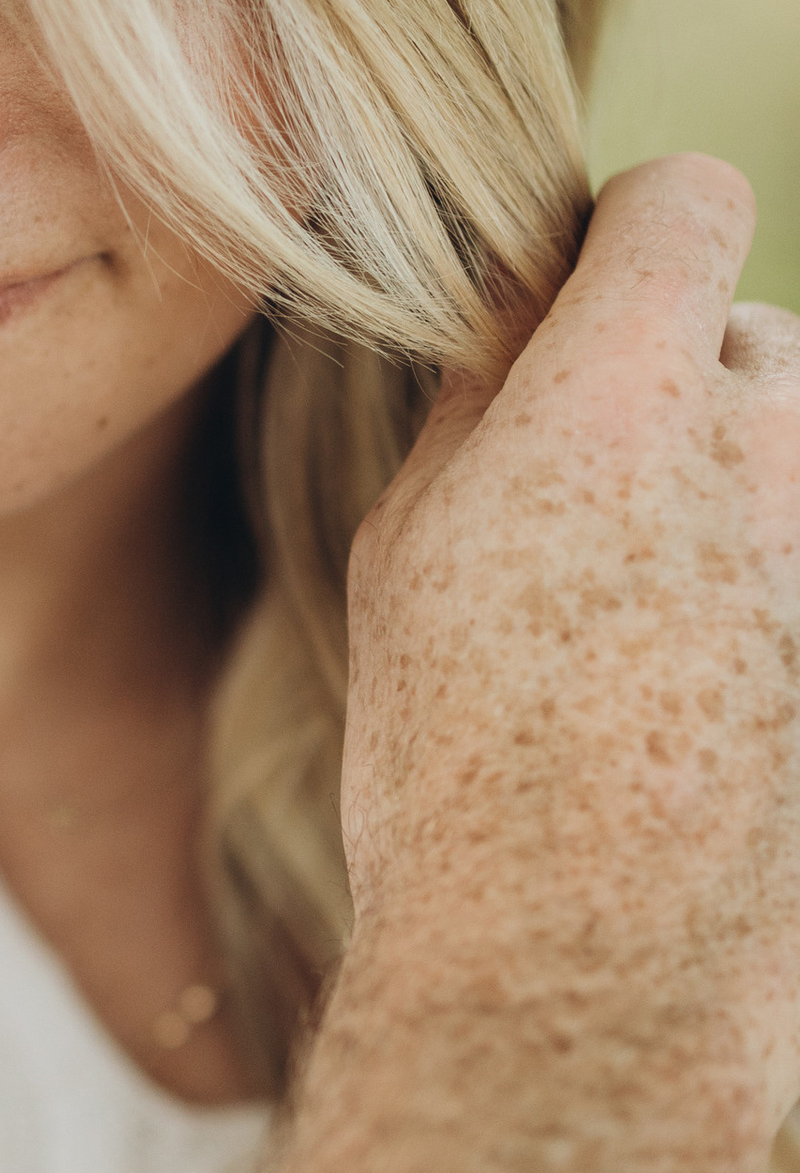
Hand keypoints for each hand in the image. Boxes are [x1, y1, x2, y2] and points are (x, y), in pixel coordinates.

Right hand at [341, 157, 799, 1172]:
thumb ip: (480, 399)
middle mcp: (767, 448)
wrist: (588, 971)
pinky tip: (712, 696)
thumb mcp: (411, 555)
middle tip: (600, 514)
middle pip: (754, 339)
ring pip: (798, 459)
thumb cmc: (458, 765)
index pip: (686, 201)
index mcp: (620, 397)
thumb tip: (513, 297)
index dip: (636, 234)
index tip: (594, 296)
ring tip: (661, 623)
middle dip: (688, 395)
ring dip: (747, 498)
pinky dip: (771, 603)